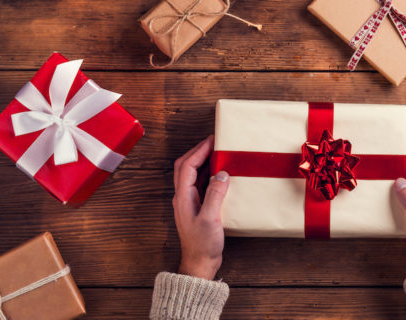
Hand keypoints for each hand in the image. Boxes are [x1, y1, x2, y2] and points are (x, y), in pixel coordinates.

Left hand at [173, 135, 229, 279]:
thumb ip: (215, 195)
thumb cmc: (202, 244)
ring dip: (201, 162)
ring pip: (191, 175)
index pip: (188, 166)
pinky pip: (199, 184)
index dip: (199, 151)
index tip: (211, 140)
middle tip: (213, 142)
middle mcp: (183, 197)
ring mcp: (189, 202)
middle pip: (185, 167)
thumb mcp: (211, 218)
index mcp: (183, 197)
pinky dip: (207, 174)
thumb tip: (222, 174)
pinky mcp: (197, 208)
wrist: (199, 263)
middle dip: (197, 152)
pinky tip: (219, 175)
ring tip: (216, 153)